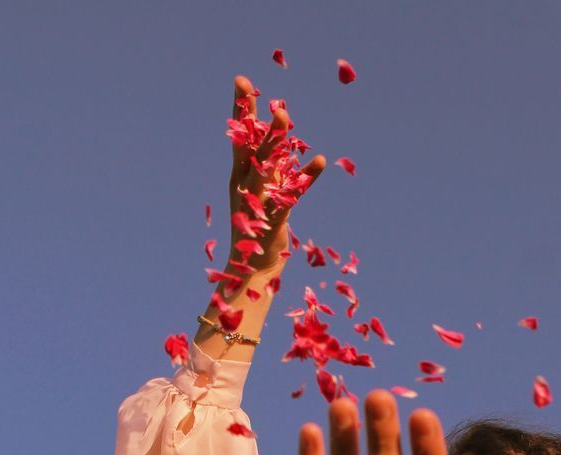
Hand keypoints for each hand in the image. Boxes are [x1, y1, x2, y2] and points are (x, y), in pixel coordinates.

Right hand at [226, 74, 326, 279]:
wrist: (256, 267)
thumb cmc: (259, 227)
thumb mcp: (263, 192)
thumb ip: (269, 168)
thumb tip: (277, 144)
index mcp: (240, 175)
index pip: (240, 136)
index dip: (240, 110)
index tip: (241, 82)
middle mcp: (246, 183)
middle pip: (249, 144)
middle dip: (251, 116)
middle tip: (250, 86)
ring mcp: (258, 199)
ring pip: (266, 164)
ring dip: (274, 139)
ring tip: (283, 114)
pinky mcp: (274, 217)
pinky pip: (293, 193)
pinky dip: (308, 177)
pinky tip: (320, 160)